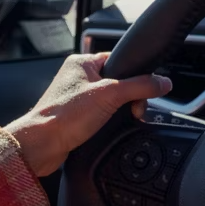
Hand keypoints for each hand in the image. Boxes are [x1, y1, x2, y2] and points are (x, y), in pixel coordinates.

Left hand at [6, 53, 171, 176]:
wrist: (41, 145)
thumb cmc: (64, 116)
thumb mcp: (110, 95)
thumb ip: (140, 86)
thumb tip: (163, 83)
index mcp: (82, 63)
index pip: (119, 60)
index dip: (135, 75)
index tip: (145, 91)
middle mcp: (77, 78)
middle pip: (118, 82)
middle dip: (129, 98)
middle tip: (133, 110)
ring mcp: (76, 98)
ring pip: (111, 101)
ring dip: (120, 112)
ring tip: (121, 120)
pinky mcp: (76, 118)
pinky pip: (102, 116)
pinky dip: (109, 122)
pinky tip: (109, 129)